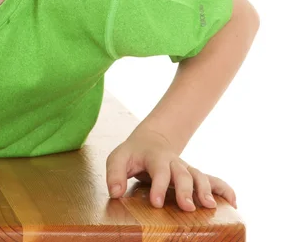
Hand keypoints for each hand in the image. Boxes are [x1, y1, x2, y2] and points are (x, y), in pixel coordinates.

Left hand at [106, 128, 236, 210]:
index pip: (158, 170)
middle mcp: (174, 162)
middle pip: (183, 173)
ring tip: (209, 206)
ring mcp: (186, 168)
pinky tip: (233, 202)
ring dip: (206, 190)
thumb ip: (114, 174)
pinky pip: (214, 180)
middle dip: (185, 190)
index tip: (156, 203)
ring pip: (200, 175)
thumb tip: (115, 192)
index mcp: (155, 157)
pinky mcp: (194, 175)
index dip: (158, 186)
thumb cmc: (133, 154)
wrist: (150, 140)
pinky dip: (224, 189)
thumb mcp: (118, 158)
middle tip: (186, 207)